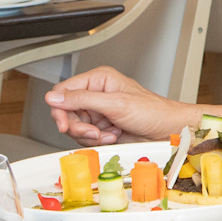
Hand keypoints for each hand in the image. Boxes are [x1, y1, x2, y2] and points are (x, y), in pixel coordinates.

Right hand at [45, 66, 200, 143]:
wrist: (167, 130)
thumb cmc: (152, 111)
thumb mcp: (115, 103)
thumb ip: (82, 99)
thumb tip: (54, 97)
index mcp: (98, 80)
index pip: (63, 91)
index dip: (60, 109)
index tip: (65, 124)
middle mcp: (96, 94)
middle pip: (67, 112)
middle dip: (79, 127)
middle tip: (93, 133)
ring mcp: (98, 112)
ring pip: (75, 127)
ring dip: (90, 135)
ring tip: (110, 134)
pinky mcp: (102, 127)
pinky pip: (86, 137)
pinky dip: (97, 141)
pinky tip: (113, 136)